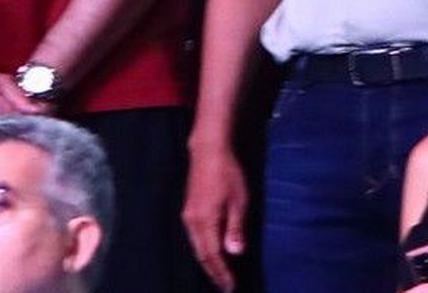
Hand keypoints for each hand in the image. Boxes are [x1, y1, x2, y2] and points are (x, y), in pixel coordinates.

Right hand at [182, 142, 247, 291]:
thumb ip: (235, 228)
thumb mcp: (239, 201)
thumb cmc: (228, 173)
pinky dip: (203, 248)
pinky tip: (212, 250)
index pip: (212, 256)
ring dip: (207, 261)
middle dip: (213, 271)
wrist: (209, 149)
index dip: (221, 273)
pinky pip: (195, 236)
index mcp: (204, 222)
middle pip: (201, 255)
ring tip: (219, 273)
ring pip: (196, 246)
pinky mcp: (189, 208)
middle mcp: (192, 222)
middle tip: (225, 285)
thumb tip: (234, 253)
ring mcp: (188, 215)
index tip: (230, 287)